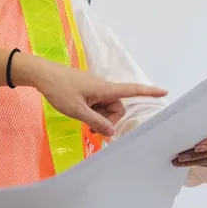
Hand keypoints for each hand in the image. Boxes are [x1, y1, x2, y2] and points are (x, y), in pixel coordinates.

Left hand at [12, 56, 166, 136]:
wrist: (42, 74)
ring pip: (106, 107)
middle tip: (92, 128)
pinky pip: (97, 104)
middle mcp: (103, 87)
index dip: (148, 92)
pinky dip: (93, 112)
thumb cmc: (59, 90)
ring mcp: (95, 89)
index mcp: (105, 89)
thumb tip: (112, 133)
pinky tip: (81, 116)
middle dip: (109, 120)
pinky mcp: (87, 90)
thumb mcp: (77, 110)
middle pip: (117, 107)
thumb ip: (96, 122)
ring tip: (84, 122)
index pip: (132, 90)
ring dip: (100, 117)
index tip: (164, 91)